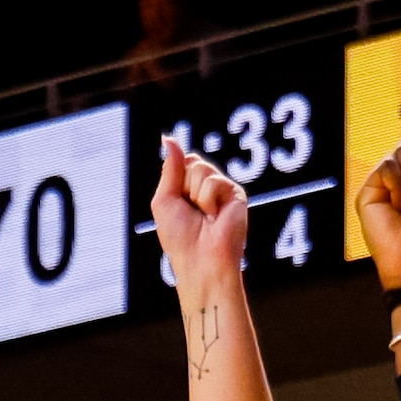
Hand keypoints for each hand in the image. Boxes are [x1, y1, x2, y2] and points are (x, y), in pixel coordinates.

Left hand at [151, 131, 248, 302]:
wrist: (201, 261)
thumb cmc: (180, 239)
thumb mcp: (164, 200)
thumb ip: (169, 169)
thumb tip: (169, 138)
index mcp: (190, 189)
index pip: (182, 162)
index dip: (176, 177)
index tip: (177, 202)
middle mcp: (208, 188)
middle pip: (192, 162)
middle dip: (184, 186)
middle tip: (191, 211)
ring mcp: (223, 190)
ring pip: (202, 169)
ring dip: (195, 196)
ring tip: (204, 217)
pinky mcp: (236, 194)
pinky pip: (214, 181)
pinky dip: (208, 201)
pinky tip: (214, 218)